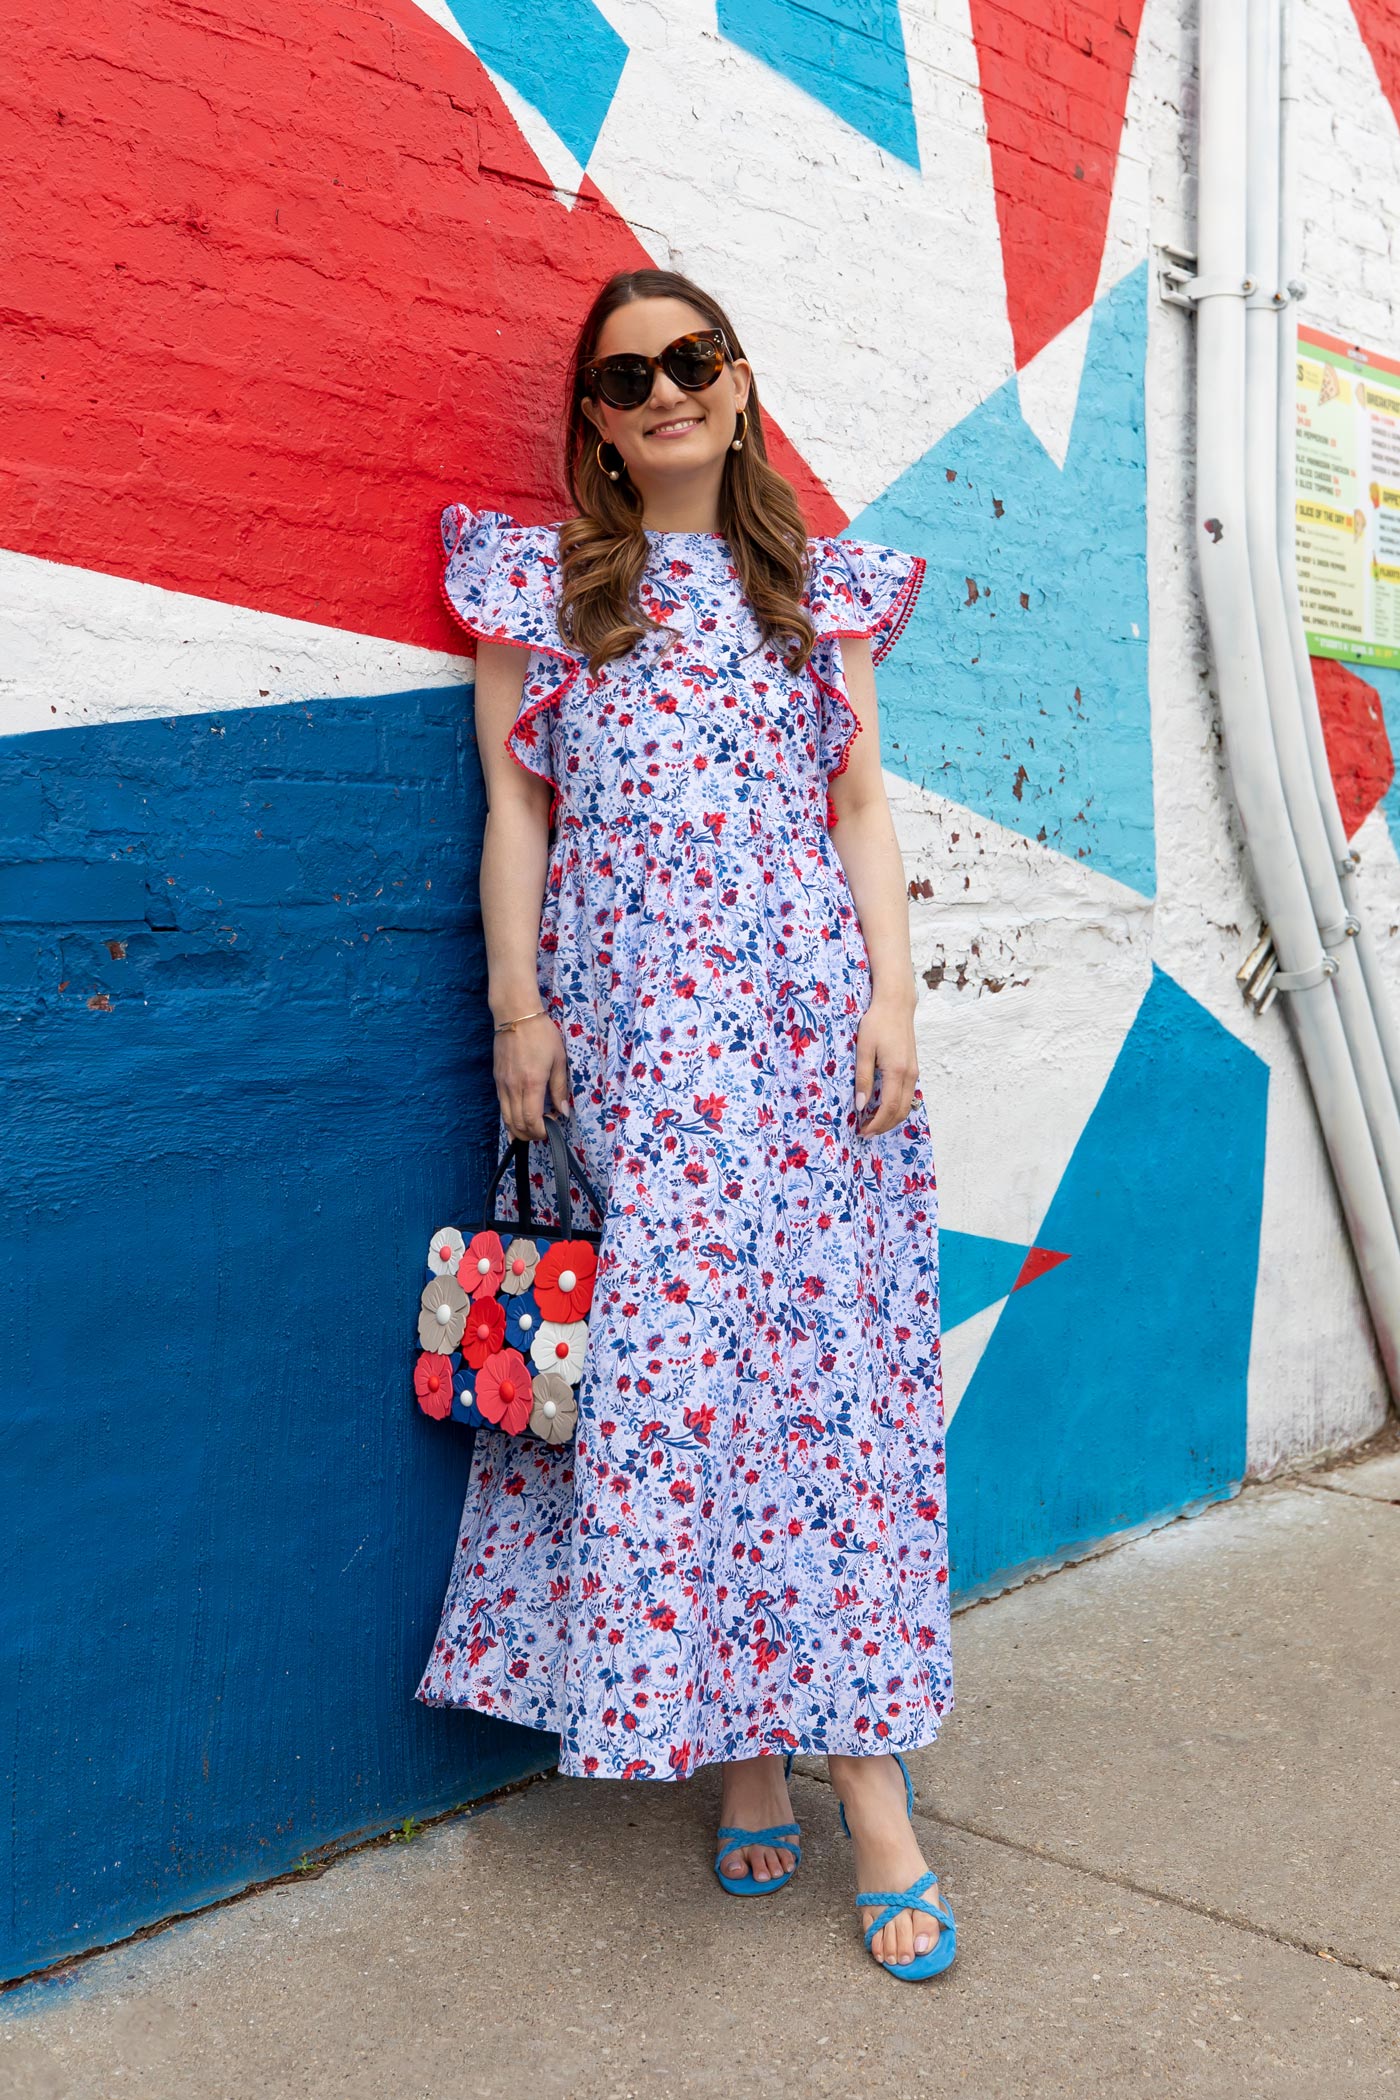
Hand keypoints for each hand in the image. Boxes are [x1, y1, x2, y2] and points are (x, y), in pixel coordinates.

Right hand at [495, 1013, 571, 1141]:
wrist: (516, 1015)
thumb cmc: (541, 1034)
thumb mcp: (559, 1060)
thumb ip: (560, 1088)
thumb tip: (563, 1111)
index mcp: (532, 1083)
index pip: (532, 1120)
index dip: (541, 1131)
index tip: (551, 1128)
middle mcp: (513, 1087)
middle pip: (517, 1124)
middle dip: (530, 1135)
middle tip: (544, 1132)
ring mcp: (502, 1084)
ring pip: (506, 1118)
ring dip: (518, 1131)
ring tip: (532, 1131)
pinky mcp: (497, 1080)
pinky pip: (501, 1107)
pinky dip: (509, 1120)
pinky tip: (516, 1124)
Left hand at [852, 993, 918, 1138]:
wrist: (896, 1004)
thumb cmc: (877, 1023)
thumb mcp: (864, 1049)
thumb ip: (863, 1078)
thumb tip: (861, 1105)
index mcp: (897, 1071)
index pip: (890, 1107)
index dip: (877, 1124)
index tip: (863, 1132)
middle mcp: (910, 1075)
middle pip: (901, 1111)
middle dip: (884, 1126)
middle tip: (865, 1132)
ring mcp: (914, 1072)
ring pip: (907, 1105)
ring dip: (891, 1118)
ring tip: (872, 1123)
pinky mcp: (913, 1068)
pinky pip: (908, 1096)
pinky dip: (897, 1107)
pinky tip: (882, 1107)